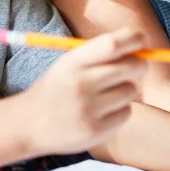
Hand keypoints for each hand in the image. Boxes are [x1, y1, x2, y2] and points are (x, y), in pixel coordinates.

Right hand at [21, 28, 145, 154]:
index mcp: (73, 62)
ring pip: (132, 91)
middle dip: (139, 65)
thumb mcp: (68, 63)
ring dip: (127, 90)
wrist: (28, 124)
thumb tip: (140, 45)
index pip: (112, 45)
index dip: (133, 39)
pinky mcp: (96, 131)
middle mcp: (81, 84)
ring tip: (108, 94)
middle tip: (134, 67)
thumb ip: (99, 53)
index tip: (141, 39)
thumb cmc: (56, 88)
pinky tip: (103, 111)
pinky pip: (126, 113)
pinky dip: (121, 110)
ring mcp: (89, 110)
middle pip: (131, 67)